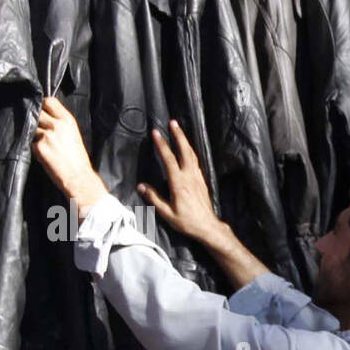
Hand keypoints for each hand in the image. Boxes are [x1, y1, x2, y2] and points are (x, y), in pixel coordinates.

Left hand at [32, 96, 107, 216]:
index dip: (43, 104)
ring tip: (44, 145)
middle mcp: (57, 125)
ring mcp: (46, 135)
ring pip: (32, 127)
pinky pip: (31, 142)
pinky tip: (43, 155)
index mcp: (68, 120)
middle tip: (40, 128)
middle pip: (37, 111)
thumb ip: (61, 124)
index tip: (42, 111)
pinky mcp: (38, 147)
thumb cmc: (78, 159)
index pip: (49, 101)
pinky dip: (34, 148)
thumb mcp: (74, 135)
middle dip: (36, 118)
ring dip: (34, 134)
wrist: (79, 177)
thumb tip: (46, 117)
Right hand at [137, 121, 230, 250]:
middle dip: (178, 136)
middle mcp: (189, 177)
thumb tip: (141, 186)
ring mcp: (198, 178)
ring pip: (192, 155)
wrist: (208, 227)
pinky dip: (191, 152)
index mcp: (179, 183)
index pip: (168, 159)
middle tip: (173, 122)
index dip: (162, 145)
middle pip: (184, 151)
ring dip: (185, 141)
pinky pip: (196, 162)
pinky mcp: (202, 181)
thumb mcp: (167, 213)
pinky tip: (188, 150)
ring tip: (179, 130)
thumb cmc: (187, 222)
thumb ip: (154, 198)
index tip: (156, 132)